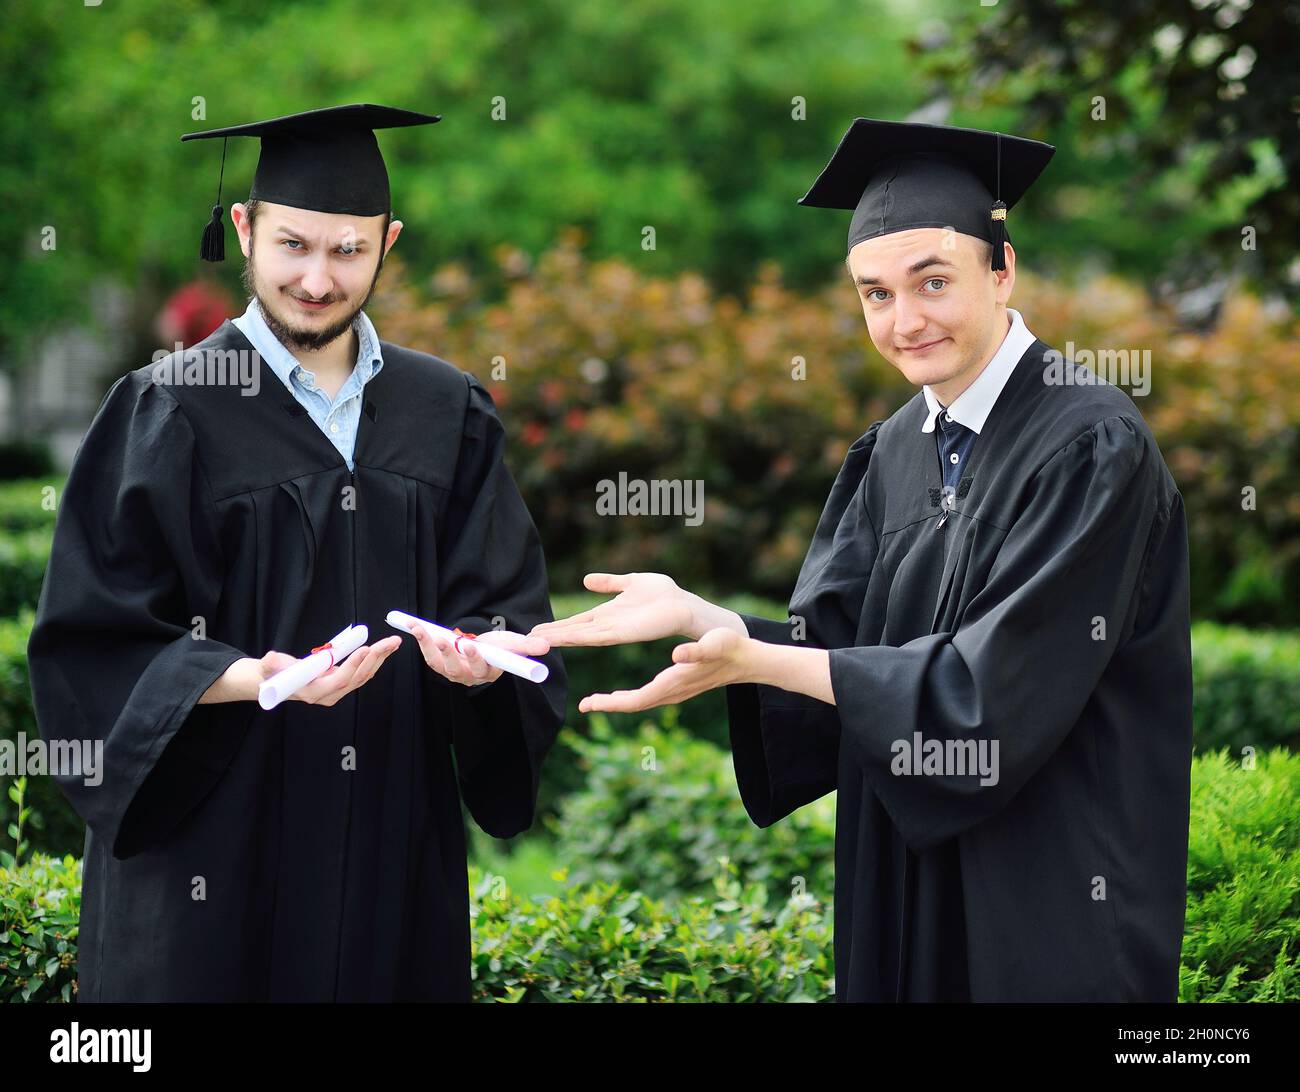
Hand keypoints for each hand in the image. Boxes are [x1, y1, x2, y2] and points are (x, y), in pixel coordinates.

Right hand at [256, 635, 402, 705]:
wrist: (274, 681)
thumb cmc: (272, 673)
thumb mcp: (269, 666)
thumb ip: (274, 664)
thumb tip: (274, 661)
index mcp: (314, 692)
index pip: (339, 682)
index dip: (353, 667)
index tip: (365, 650)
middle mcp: (329, 695)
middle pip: (357, 678)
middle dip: (375, 659)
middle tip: (389, 642)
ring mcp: (337, 690)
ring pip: (363, 676)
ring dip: (379, 658)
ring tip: (393, 642)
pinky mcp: (341, 682)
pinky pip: (361, 672)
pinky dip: (374, 659)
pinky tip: (384, 648)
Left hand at [410, 625, 549, 686]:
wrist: (484, 647)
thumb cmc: (499, 647)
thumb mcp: (513, 644)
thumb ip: (527, 646)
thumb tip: (545, 646)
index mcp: (488, 672)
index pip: (483, 669)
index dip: (476, 659)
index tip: (473, 646)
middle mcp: (468, 676)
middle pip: (456, 669)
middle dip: (448, 653)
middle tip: (443, 639)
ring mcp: (452, 672)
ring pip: (438, 663)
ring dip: (428, 646)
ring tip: (420, 630)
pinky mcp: (439, 665)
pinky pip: (428, 654)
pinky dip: (421, 640)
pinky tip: (414, 626)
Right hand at [529, 572, 693, 646]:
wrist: (682, 604)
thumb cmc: (662, 594)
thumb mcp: (628, 582)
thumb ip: (608, 582)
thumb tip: (586, 580)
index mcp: (606, 614)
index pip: (575, 622)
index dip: (556, 625)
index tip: (536, 628)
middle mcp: (606, 624)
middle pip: (572, 631)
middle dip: (550, 635)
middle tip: (525, 639)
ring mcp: (612, 630)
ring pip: (578, 636)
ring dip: (557, 638)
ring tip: (535, 641)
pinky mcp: (620, 634)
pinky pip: (593, 636)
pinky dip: (575, 638)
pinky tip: (560, 639)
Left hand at [577, 627, 751, 712]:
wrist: (747, 661)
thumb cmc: (730, 648)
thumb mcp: (714, 643)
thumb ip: (696, 650)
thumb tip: (676, 654)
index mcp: (675, 681)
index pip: (638, 698)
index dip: (613, 702)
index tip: (592, 702)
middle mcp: (672, 692)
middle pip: (635, 704)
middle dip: (609, 705)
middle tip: (584, 704)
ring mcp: (675, 692)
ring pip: (640, 702)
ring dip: (617, 702)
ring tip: (595, 701)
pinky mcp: (678, 688)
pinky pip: (648, 697)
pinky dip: (630, 697)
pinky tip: (619, 694)